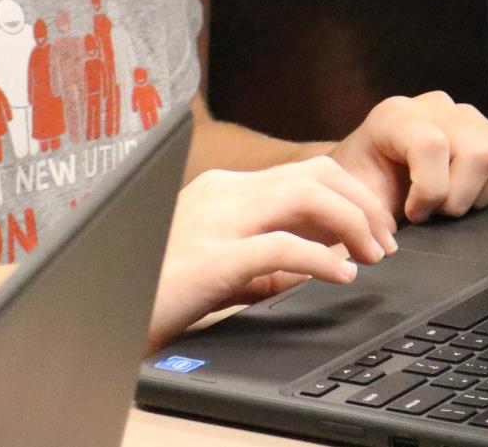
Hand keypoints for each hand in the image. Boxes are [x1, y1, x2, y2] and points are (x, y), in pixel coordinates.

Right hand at [149, 156, 398, 345]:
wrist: (102, 315)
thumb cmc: (157, 295)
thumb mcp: (221, 267)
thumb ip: (267, 260)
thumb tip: (321, 261)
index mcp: (222, 190)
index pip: (303, 173)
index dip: (349, 196)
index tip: (373, 228)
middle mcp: (221, 193)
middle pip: (314, 175)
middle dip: (361, 203)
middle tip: (385, 241)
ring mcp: (216, 222)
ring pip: (306, 196)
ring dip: (352, 223)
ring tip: (373, 254)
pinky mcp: (213, 259)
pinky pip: (283, 247)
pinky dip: (323, 258)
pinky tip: (342, 275)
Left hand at [330, 91, 487, 224]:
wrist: (372, 179)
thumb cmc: (365, 191)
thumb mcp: (356, 200)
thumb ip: (370, 215)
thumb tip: (391, 241)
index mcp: (396, 116)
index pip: (432, 144)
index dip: (429, 191)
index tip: (414, 213)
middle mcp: (437, 108)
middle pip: (478, 152)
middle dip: (458, 198)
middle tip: (435, 212)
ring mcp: (470, 118)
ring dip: (480, 196)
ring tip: (451, 202)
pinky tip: (474, 193)